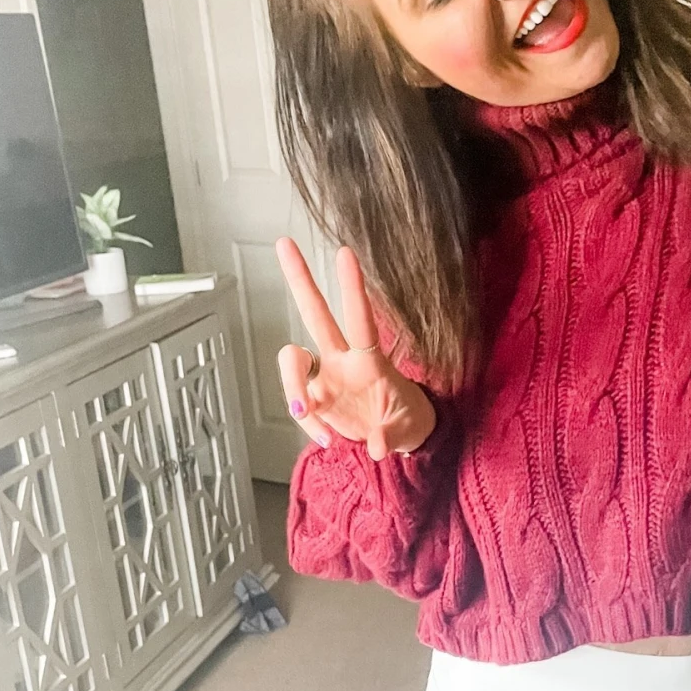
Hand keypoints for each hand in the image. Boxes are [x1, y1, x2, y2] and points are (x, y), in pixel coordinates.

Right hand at [275, 238, 435, 458]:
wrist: (395, 436)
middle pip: (315, 313)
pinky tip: (326, 440)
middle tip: (284, 243)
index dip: (352, 288)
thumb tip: (376, 447)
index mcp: (370, 360)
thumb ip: (389, 437)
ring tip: (306, 415)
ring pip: (292, 360)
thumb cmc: (405, 418)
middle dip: (300, 279)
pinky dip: (307, 424)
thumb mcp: (406, 429)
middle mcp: (342, 360)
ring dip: (292, 386)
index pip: (360, 318)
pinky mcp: (315, 399)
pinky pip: (298, 405)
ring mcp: (325, 377)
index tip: (344, 252)